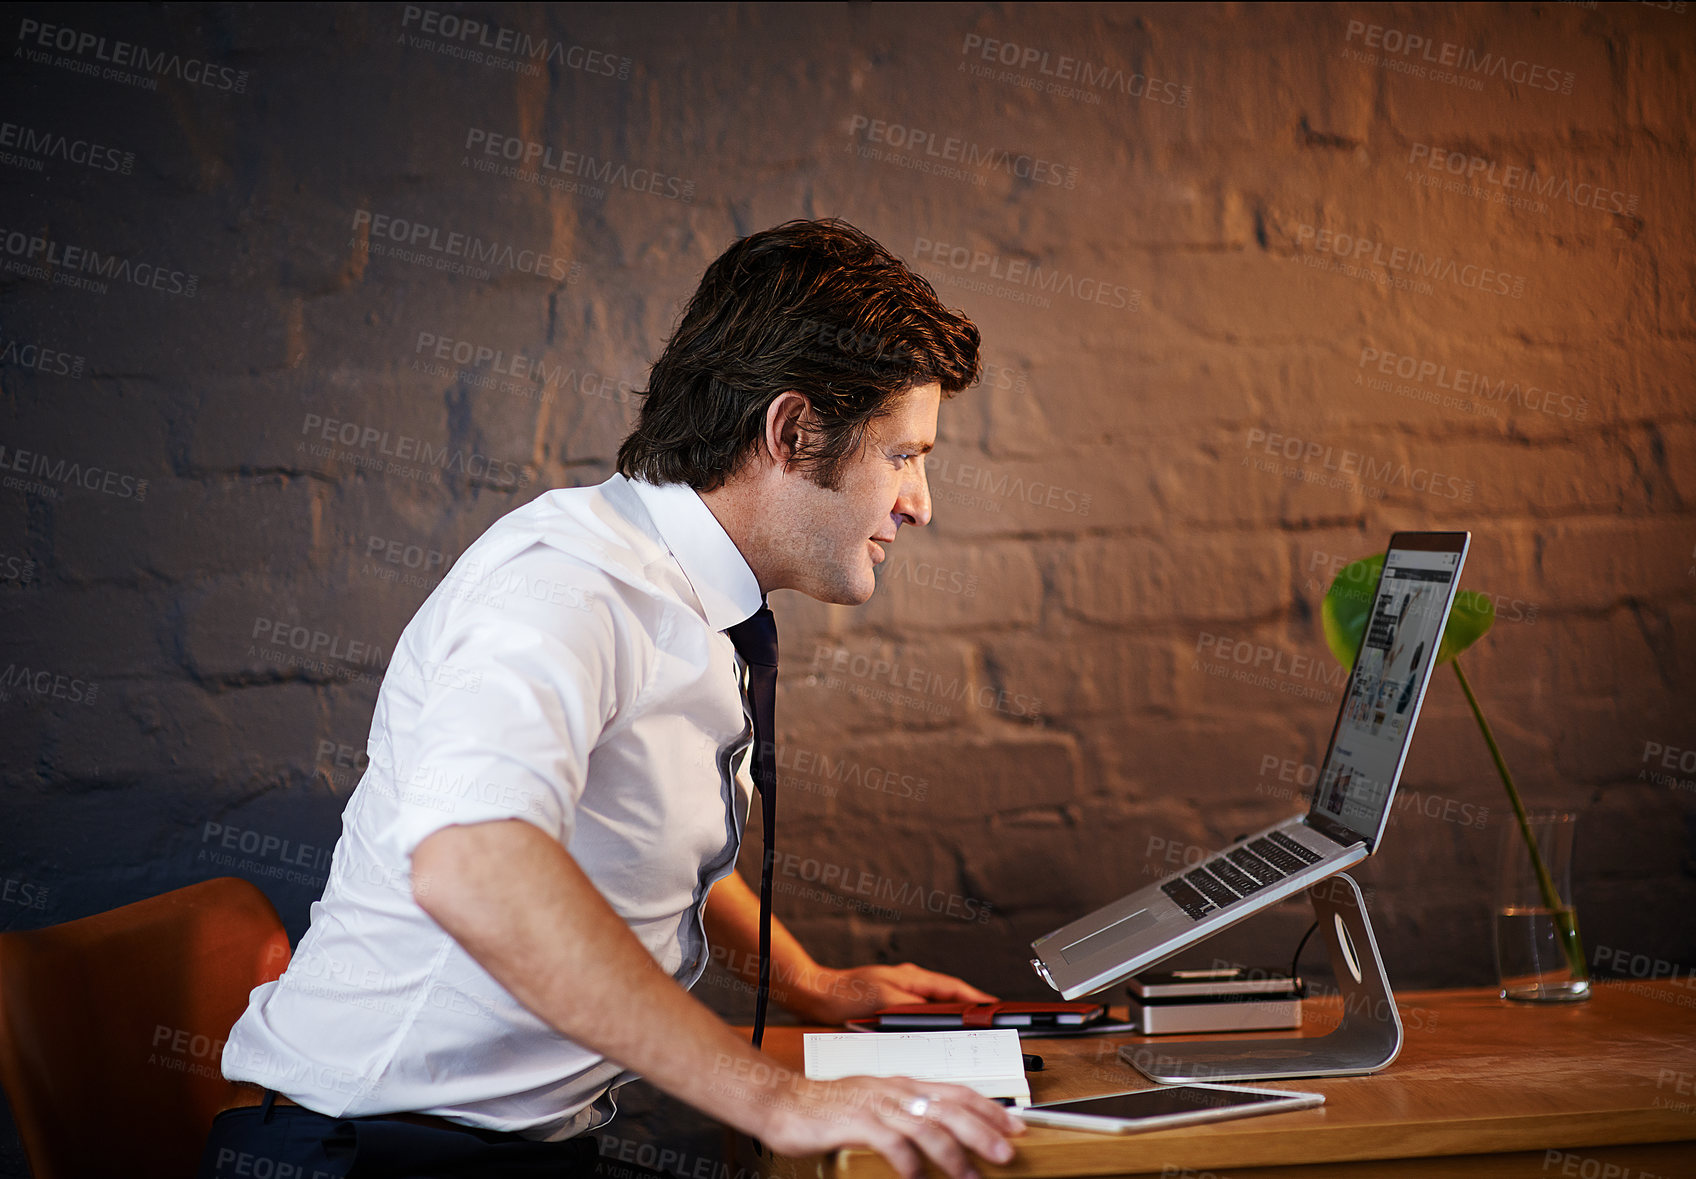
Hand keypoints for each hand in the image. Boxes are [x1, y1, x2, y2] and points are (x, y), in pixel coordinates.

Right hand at [757, 1074, 1022, 1178]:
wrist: (782, 1102)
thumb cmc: (827, 1108)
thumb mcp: (875, 1104)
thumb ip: (905, 1114)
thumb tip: (940, 1131)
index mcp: (901, 1084)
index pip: (956, 1091)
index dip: (988, 1108)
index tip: (1014, 1127)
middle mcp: (893, 1090)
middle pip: (949, 1106)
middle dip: (983, 1130)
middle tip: (1007, 1153)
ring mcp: (875, 1104)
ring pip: (926, 1124)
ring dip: (954, 1151)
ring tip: (971, 1175)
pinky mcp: (855, 1121)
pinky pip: (890, 1142)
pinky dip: (908, 1162)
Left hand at [798, 961, 996, 1024]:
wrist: (818, 995)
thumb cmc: (847, 994)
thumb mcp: (883, 1002)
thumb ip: (912, 1008)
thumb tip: (938, 1015)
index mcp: (913, 978)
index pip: (953, 988)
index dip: (976, 999)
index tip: (996, 1008)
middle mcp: (911, 982)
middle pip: (949, 996)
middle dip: (970, 1009)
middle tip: (989, 1024)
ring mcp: (903, 992)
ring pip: (936, 1005)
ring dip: (952, 1017)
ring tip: (970, 1032)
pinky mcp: (893, 1004)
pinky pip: (922, 1014)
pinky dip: (934, 1023)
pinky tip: (937, 1036)